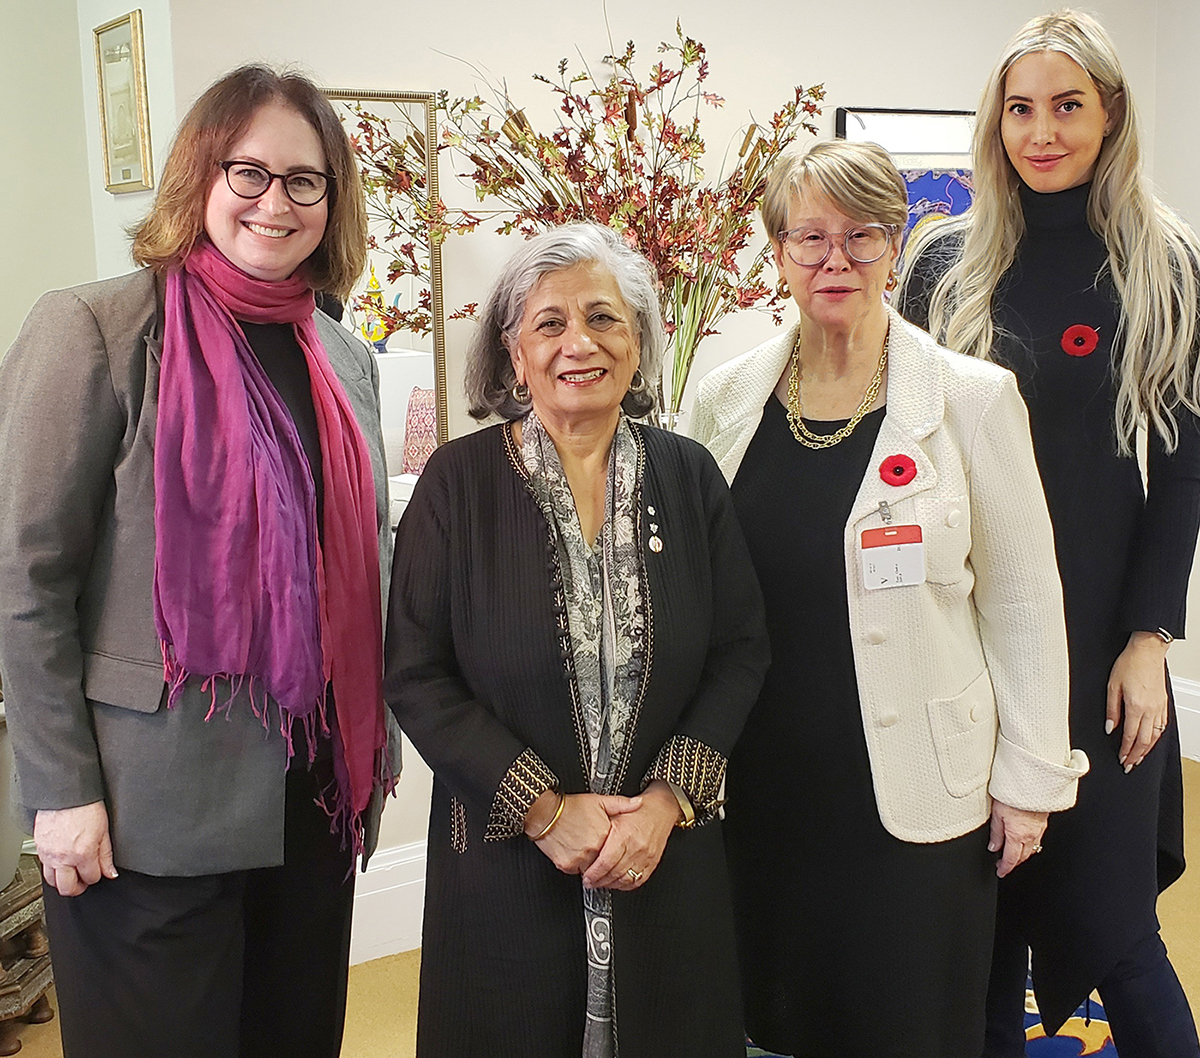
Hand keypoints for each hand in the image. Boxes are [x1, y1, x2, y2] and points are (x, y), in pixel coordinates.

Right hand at [34, 802, 116, 896]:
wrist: (66, 795)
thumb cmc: (86, 808)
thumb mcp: (104, 831)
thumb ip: (106, 855)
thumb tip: (110, 872)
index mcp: (82, 853)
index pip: (91, 878)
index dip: (97, 877)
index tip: (98, 872)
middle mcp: (63, 857)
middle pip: (68, 888)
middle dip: (78, 887)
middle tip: (84, 880)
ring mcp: (49, 854)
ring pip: (52, 882)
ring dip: (63, 881)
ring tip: (73, 874)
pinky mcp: (39, 849)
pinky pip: (44, 868)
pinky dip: (53, 869)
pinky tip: (61, 863)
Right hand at [525, 791, 640, 875]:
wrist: (544, 812)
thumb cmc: (569, 807)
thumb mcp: (598, 801)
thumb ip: (620, 804)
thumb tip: (638, 804)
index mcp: (604, 834)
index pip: (616, 851)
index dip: (613, 849)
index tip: (610, 846)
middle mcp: (593, 848)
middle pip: (604, 862)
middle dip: (601, 856)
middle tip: (594, 847)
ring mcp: (579, 858)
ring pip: (591, 869)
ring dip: (589, 863)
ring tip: (583, 848)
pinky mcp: (566, 865)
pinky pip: (575, 870)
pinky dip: (576, 864)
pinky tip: (573, 851)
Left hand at [582, 781, 680, 890]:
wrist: (660, 810)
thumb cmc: (637, 810)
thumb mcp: (615, 812)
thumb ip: (600, 827)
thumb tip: (587, 843)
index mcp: (624, 834)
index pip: (606, 861)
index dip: (594, 872)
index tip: (586, 876)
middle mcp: (636, 847)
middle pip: (614, 872)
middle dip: (598, 880)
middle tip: (589, 881)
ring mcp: (646, 857)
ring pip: (625, 879)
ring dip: (610, 884)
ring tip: (600, 883)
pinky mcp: (652, 863)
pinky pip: (637, 881)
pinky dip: (625, 885)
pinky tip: (616, 882)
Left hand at [988, 800, 1047, 877]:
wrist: (1032, 783)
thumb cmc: (1013, 795)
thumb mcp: (997, 814)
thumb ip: (996, 833)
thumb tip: (993, 847)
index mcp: (1017, 835)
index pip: (1011, 858)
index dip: (1005, 868)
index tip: (1000, 872)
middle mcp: (1030, 835)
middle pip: (1023, 856)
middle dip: (1013, 863)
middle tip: (1004, 865)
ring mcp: (1039, 829)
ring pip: (1032, 849)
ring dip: (1023, 855)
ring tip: (1013, 855)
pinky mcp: (1043, 822)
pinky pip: (1038, 839)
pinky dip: (1030, 845)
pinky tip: (1025, 841)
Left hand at [1106, 632, 1169, 771]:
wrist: (1147, 651)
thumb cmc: (1129, 664)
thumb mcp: (1112, 686)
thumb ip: (1111, 710)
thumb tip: (1110, 728)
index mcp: (1136, 706)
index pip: (1130, 736)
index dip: (1125, 750)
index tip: (1121, 759)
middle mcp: (1150, 710)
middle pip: (1144, 740)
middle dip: (1136, 755)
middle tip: (1129, 765)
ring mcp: (1159, 707)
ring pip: (1155, 736)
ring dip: (1147, 750)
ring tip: (1139, 758)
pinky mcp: (1163, 703)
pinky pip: (1162, 726)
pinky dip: (1156, 737)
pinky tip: (1151, 741)